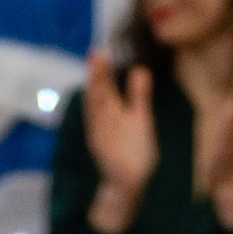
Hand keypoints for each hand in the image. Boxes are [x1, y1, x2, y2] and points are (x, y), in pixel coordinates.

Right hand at [82, 51, 158, 233]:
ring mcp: (101, 132)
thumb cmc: (135, 151)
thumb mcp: (140, 118)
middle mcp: (104, 120)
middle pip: (98, 93)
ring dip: (94, 89)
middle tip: (95, 53)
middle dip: (97, 75)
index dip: (101, 71)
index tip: (99, 52)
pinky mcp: (101, 145)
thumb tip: (139, 69)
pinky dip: (94, 113)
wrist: (131, 181)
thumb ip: (139, 95)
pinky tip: (92, 98)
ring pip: (95, 107)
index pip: (105, 87)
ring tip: (94, 70)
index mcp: (112, 111)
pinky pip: (96, 127)